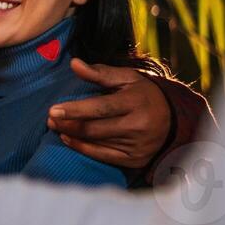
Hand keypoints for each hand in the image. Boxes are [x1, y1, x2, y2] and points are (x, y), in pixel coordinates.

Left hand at [46, 60, 172, 167]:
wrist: (174, 120)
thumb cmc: (143, 94)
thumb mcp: (127, 78)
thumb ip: (100, 72)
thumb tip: (74, 64)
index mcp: (136, 101)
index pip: (101, 108)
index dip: (75, 110)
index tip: (53, 110)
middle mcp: (138, 125)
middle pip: (95, 128)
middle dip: (68, 124)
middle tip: (50, 119)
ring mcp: (137, 145)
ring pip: (96, 143)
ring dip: (72, 135)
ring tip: (55, 126)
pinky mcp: (135, 160)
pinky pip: (103, 156)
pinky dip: (82, 148)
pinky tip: (68, 139)